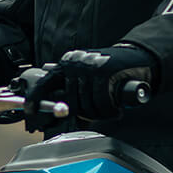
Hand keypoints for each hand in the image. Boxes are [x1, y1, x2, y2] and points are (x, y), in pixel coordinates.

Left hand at [20, 44, 155, 130]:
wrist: (141, 58)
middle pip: (70, 101)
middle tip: (99, 112)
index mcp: (68, 63)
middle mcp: (75, 63)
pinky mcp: (105, 72)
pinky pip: (102, 102)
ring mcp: (89, 66)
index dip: (36, 98)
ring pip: (86, 105)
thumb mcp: (88, 76)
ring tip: (110, 108)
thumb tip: (60, 112)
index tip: (31, 110)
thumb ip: (74, 90)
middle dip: (85, 113)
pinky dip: (110, 111)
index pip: (45, 82)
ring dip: (100, 113)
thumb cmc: (114, 72)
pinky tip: (116, 109)